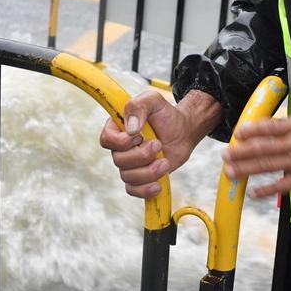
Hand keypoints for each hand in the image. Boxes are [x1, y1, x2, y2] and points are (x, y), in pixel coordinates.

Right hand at [99, 89, 221, 198]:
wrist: (183, 131)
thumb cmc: (166, 115)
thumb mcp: (153, 100)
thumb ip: (139, 106)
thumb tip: (130, 129)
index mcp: (118, 128)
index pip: (106, 140)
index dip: (121, 142)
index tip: (139, 135)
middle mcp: (121, 148)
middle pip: (119, 161)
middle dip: (142, 155)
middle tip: (158, 144)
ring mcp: (130, 164)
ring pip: (128, 177)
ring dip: (149, 171)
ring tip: (165, 162)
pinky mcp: (141, 177)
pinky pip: (134, 190)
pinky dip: (146, 190)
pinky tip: (158, 184)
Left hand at [222, 108, 290, 197]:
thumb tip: (278, 122)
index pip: (268, 127)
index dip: (250, 131)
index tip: (237, 134)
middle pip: (262, 148)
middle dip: (240, 152)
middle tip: (225, 155)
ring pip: (267, 166)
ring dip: (245, 169)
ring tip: (230, 172)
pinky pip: (280, 186)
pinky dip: (265, 190)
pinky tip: (253, 192)